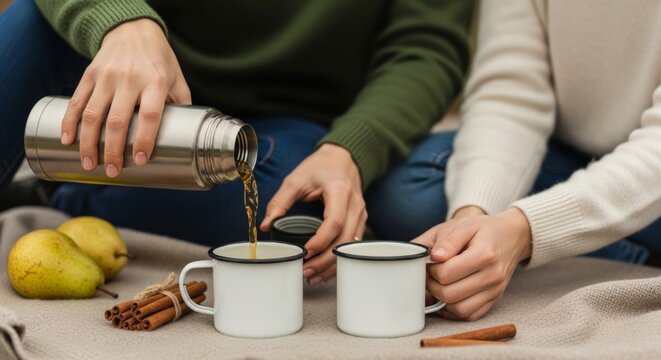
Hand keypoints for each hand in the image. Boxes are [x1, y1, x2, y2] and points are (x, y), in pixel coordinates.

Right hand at [61, 19, 190, 176]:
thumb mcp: (177, 81)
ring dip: (89, 143)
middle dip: (112, 150)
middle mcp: (130, 78)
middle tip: (112, 172)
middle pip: (117, 120)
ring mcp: (107, 76)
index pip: (149, 115)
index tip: (139, 160)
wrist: (134, 31)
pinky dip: (69, 122)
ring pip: (93, 114)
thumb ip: (181, 108)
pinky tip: (67, 140)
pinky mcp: (90, 74)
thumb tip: (186, 141)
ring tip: (89, 164)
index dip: (144, 139)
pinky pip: (77, 101)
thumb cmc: (160, 62)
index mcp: (156, 82)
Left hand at [260, 144, 366, 285]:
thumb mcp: (296, 179)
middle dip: (326, 260)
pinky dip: (339, 258)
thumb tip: (266, 226)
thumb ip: (280, 201)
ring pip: (351, 246)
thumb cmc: (320, 167)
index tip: (304, 253)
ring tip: (313, 276)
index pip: (334, 222)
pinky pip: (352, 244)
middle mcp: (354, 205)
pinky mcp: (360, 221)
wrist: (344, 158)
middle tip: (305, 271)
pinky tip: (325, 269)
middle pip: (345, 240)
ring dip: (333, 264)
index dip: (320, 241)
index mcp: (339, 192)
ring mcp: (360, 214)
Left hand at [413, 207, 531, 320]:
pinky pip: (470, 315)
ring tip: (439, 284)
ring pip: (459, 310)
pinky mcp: (494, 300)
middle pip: (449, 294)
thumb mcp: (464, 225)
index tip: (429, 261)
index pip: (446, 273)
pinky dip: (454, 310)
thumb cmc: (484, 229)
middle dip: (432, 285)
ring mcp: (495, 291)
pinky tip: (448, 296)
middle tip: (430, 273)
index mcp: (484, 254)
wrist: (512, 236)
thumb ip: (447, 240)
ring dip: (441, 300)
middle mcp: (492, 276)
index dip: (430, 269)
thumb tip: (433, 257)